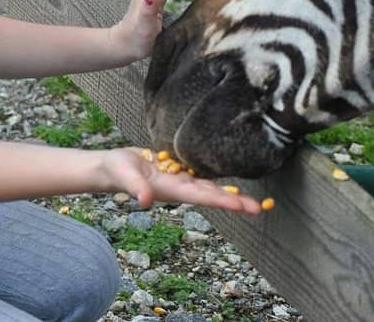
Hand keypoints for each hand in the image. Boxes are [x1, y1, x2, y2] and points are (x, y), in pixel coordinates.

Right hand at [102, 148, 261, 212]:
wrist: (113, 167)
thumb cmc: (117, 171)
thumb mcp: (124, 175)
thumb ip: (135, 187)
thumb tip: (145, 201)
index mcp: (172, 189)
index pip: (202, 196)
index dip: (222, 200)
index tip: (243, 206)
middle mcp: (181, 186)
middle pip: (212, 194)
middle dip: (236, 201)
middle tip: (260, 207)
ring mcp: (181, 178)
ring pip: (211, 185)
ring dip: (231, 192)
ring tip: (253, 199)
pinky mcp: (179, 169)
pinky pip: (202, 173)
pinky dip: (218, 176)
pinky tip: (232, 175)